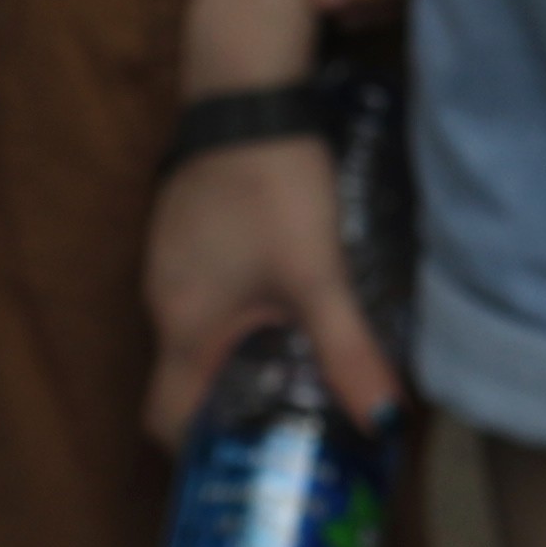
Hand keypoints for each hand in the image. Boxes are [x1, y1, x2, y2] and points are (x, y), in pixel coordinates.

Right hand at [146, 133, 388, 440]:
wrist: (243, 95)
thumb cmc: (271, 189)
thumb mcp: (317, 274)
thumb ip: (345, 348)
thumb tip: (383, 419)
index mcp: (181, 326)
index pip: (166, 417)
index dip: (202, 445)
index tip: (251, 451)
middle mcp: (162, 301)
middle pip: (184, 376)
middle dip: (231, 399)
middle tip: (291, 409)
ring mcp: (170, 262)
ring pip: (198, 330)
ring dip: (238, 350)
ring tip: (297, 356)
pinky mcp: (187, 229)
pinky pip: (205, 291)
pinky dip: (238, 308)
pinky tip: (285, 294)